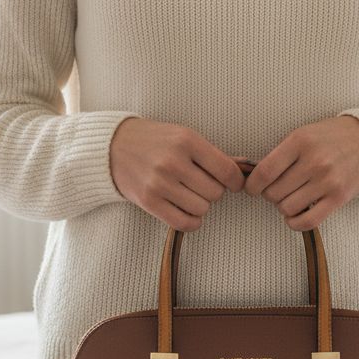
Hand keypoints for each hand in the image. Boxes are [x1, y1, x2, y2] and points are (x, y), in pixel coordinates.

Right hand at [110, 117, 245, 230]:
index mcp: (187, 141)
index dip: (236, 181)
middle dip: (213, 191)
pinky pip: (184, 222)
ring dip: (200, 205)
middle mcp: (173, 162)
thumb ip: (212, 154)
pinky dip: (191, 221)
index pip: (227, 170)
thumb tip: (245, 168)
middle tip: (201, 185)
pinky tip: (187, 211)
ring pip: (202, 209)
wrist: (113, 147)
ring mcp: (160, 183)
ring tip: (189, 194)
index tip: (232, 183)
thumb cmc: (155, 141)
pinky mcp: (149, 201)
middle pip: (216, 192)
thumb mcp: (184, 136)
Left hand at [243, 116, 358, 228]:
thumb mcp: (303, 134)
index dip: (252, 185)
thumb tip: (254, 178)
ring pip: (287, 208)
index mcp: (300, 141)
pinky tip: (294, 215)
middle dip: (269, 195)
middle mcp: (314, 161)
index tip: (252, 188)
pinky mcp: (339, 198)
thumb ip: (280, 154)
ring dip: (283, 207)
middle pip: (274, 192)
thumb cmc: (329, 138)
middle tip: (277, 189)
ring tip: (290, 197)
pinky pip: (308, 221)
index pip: (265, 171)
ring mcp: (328, 181)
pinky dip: (295, 222)